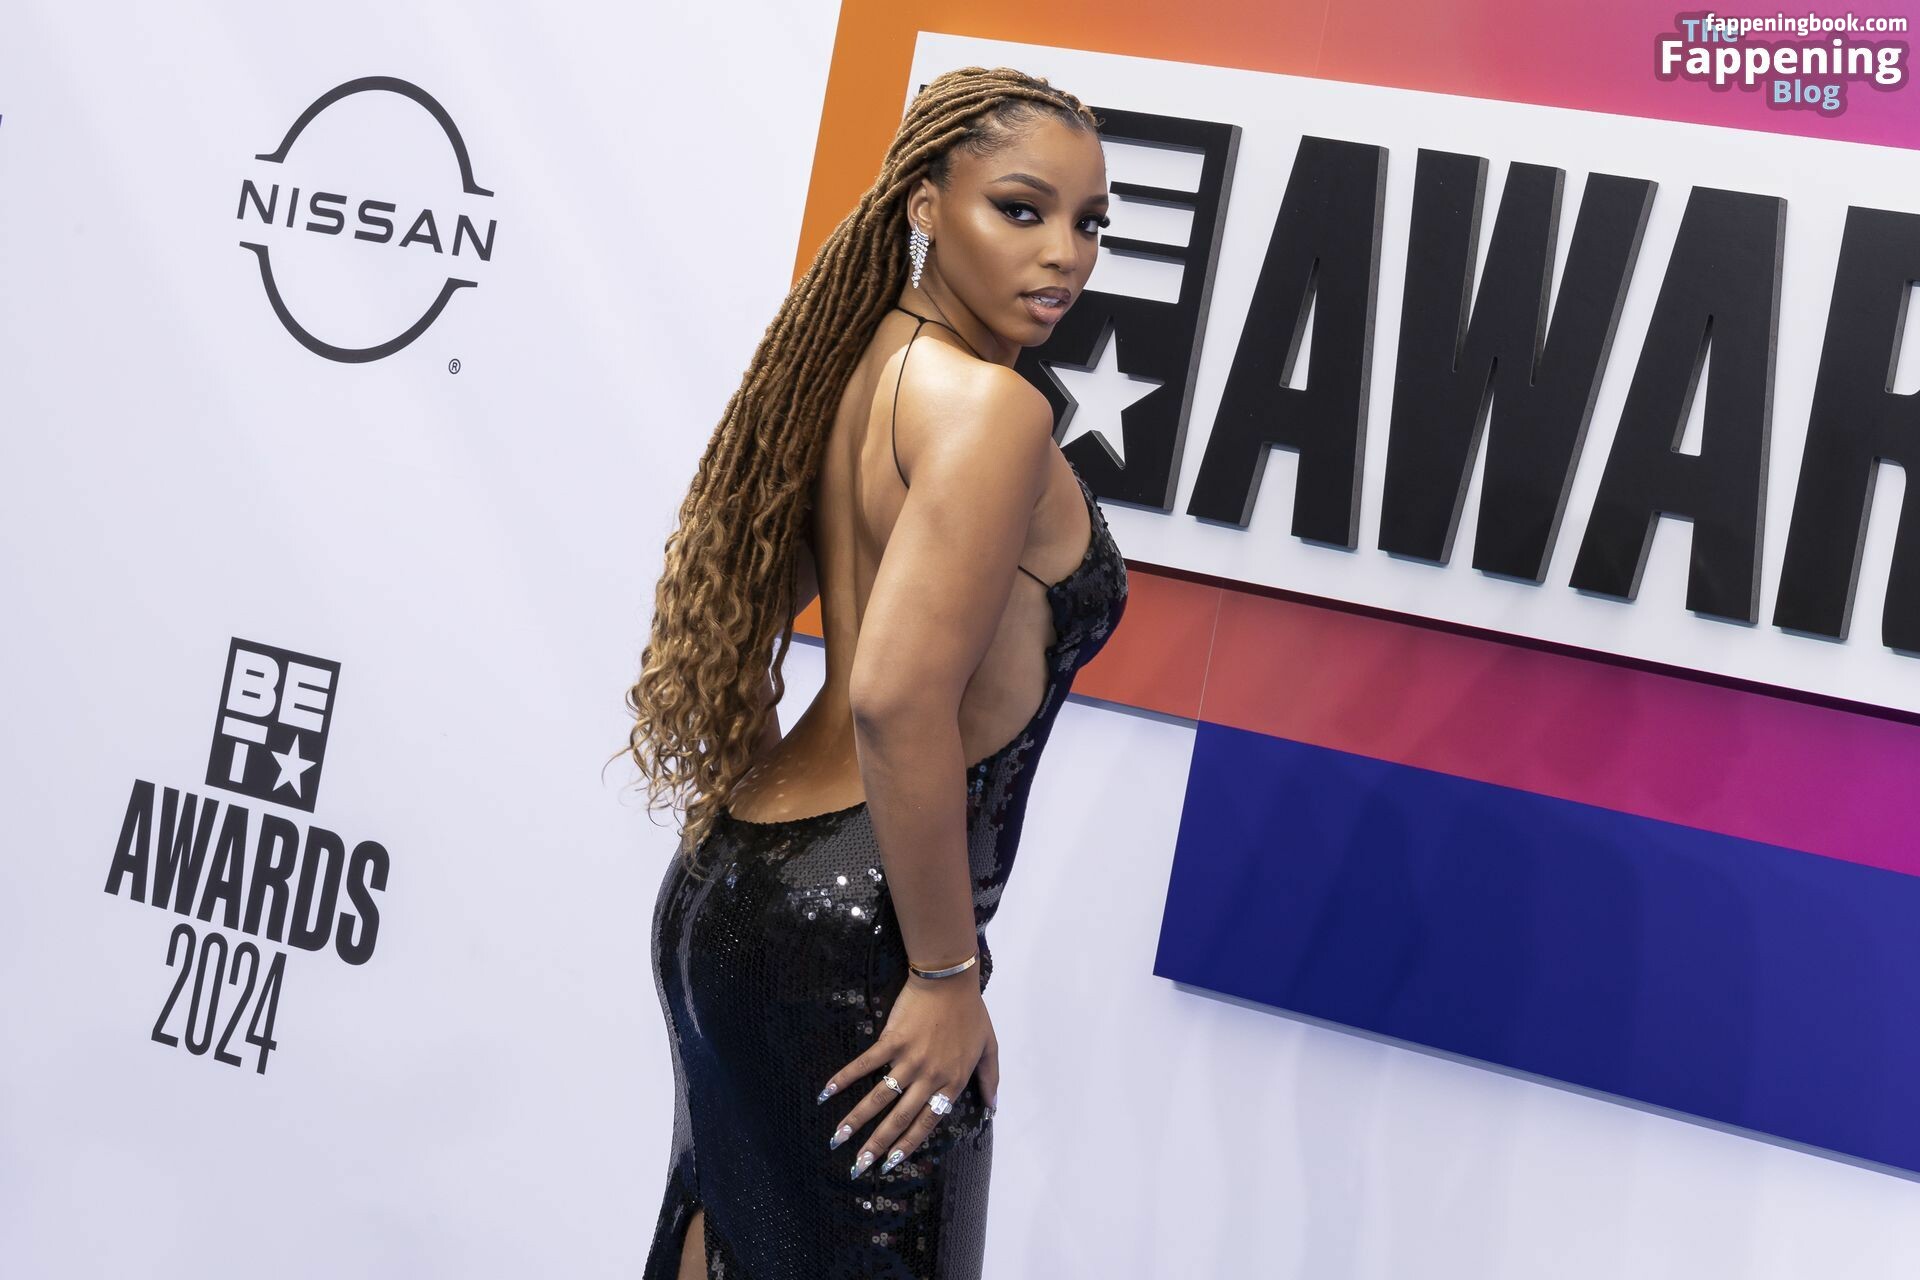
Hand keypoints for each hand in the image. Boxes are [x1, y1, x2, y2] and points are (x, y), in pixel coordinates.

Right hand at [817, 973, 998, 1178]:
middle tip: (859, 1164)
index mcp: (952, 1082)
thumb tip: (993, 1108)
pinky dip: (845, 1078)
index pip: (927, 1122)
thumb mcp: (989, 1047)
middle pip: (900, 1118)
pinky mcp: (892, 1040)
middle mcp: (929, 1077)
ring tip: (838, 1137)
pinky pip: (866, 1064)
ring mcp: (909, 1059)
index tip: (890, 1163)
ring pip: (880, 1097)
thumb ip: (991, 1079)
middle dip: (878, 1144)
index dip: (907, 1144)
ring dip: (857, 1119)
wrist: (949, 980)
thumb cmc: (971, 1012)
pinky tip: (828, 1092)